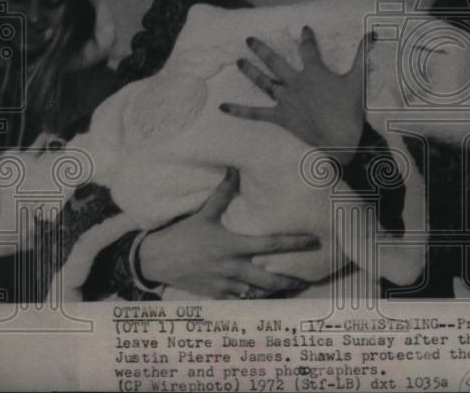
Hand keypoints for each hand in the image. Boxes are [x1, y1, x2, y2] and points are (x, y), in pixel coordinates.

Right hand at [138, 168, 318, 298]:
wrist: (156, 260)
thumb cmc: (182, 234)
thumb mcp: (204, 213)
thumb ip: (222, 192)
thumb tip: (234, 168)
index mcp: (233, 245)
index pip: (271, 244)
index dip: (295, 243)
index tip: (314, 241)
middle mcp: (233, 268)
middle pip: (270, 279)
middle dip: (291, 281)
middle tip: (306, 279)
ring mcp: (225, 285)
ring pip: (258, 293)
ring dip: (275, 292)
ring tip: (290, 289)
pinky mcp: (216, 295)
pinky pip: (241, 301)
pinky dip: (254, 299)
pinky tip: (264, 296)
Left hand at [220, 26, 371, 155]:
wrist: (340, 139)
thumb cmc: (350, 110)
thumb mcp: (358, 80)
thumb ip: (362, 54)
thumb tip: (372, 33)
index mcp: (314, 72)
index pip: (308, 49)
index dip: (306, 37)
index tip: (304, 28)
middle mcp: (296, 82)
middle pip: (275, 62)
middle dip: (262, 49)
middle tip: (248, 39)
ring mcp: (285, 100)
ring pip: (264, 82)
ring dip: (250, 71)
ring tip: (238, 60)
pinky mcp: (280, 117)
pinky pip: (255, 113)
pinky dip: (239, 110)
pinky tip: (222, 106)